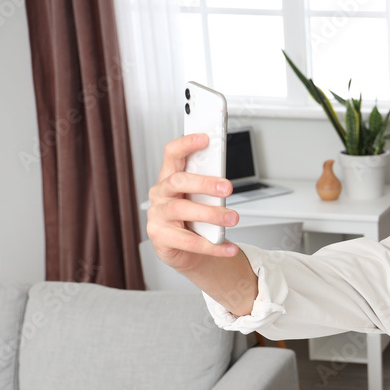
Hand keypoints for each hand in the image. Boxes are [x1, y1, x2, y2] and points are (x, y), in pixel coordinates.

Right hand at [146, 133, 239, 272]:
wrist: (185, 251)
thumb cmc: (193, 219)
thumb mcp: (201, 199)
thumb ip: (209, 188)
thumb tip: (225, 183)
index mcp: (170, 178)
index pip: (172, 154)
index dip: (186, 144)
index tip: (205, 138)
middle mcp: (160, 194)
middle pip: (178, 181)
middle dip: (204, 183)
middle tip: (228, 187)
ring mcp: (157, 216)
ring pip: (182, 210)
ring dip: (211, 214)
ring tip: (232, 218)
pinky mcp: (161, 238)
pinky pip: (189, 242)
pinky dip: (212, 246)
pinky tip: (228, 247)